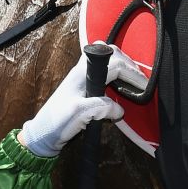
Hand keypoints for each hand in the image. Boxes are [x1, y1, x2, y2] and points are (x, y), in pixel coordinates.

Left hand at [19, 43, 146, 157]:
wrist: (43, 134)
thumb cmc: (57, 123)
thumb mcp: (80, 114)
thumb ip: (101, 107)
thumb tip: (120, 109)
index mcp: (82, 74)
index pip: (114, 63)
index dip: (132, 73)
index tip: (144, 87)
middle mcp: (83, 72)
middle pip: (111, 54)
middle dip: (129, 65)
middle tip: (142, 83)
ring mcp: (83, 79)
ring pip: (107, 61)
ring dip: (124, 68)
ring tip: (135, 85)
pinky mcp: (84, 88)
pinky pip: (104, 74)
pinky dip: (117, 76)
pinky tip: (122, 90)